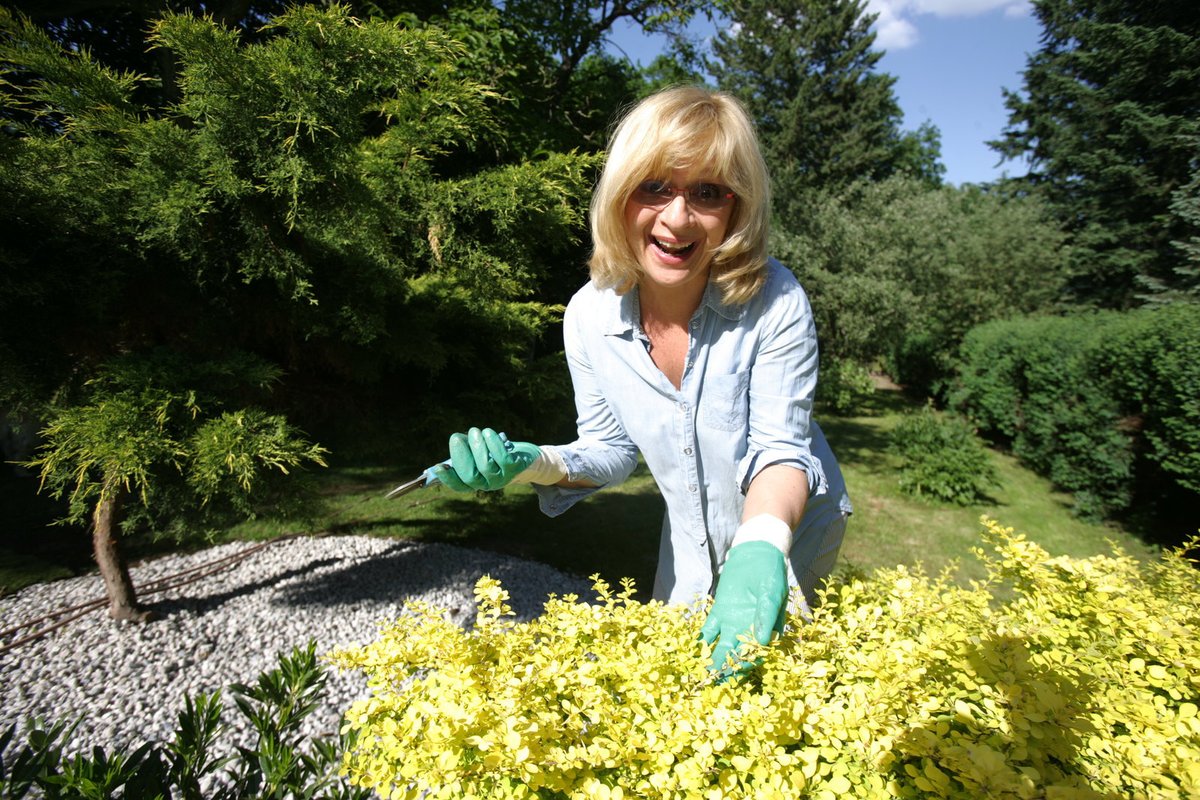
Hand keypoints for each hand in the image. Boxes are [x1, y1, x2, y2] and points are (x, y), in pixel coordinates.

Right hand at [431, 427, 540, 491]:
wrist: (524, 457)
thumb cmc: (495, 453)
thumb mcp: (479, 452)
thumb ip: (467, 450)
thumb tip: (456, 440)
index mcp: (475, 482)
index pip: (459, 485)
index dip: (448, 478)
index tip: (438, 466)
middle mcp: (487, 484)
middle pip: (470, 476)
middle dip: (461, 456)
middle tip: (455, 437)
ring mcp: (502, 478)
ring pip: (486, 466)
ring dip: (478, 446)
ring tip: (475, 431)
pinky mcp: (514, 468)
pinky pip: (503, 458)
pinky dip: (494, 444)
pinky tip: (488, 433)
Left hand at [699, 541, 788, 676]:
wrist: (756, 553)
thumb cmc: (770, 573)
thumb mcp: (772, 593)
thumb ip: (766, 615)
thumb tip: (761, 641)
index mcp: (766, 631)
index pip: (755, 654)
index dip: (745, 666)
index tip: (733, 675)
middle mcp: (749, 631)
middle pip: (735, 656)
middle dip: (724, 670)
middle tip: (711, 682)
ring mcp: (733, 623)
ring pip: (721, 648)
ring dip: (711, 661)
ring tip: (700, 673)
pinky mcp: (720, 613)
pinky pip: (709, 631)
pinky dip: (701, 641)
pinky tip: (692, 651)